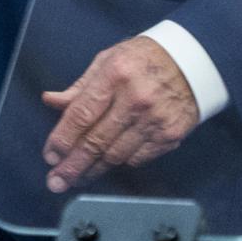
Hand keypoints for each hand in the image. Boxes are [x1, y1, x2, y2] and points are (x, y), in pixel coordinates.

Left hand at [39, 35, 199, 192]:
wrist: (191, 62)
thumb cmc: (143, 58)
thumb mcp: (108, 60)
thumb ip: (80, 87)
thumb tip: (51, 101)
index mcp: (115, 74)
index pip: (82, 114)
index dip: (62, 138)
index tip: (50, 155)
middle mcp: (135, 99)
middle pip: (97, 141)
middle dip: (72, 165)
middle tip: (56, 182)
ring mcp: (155, 119)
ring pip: (116, 155)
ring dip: (93, 169)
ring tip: (77, 177)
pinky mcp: (170, 135)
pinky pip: (137, 158)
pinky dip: (120, 162)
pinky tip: (108, 163)